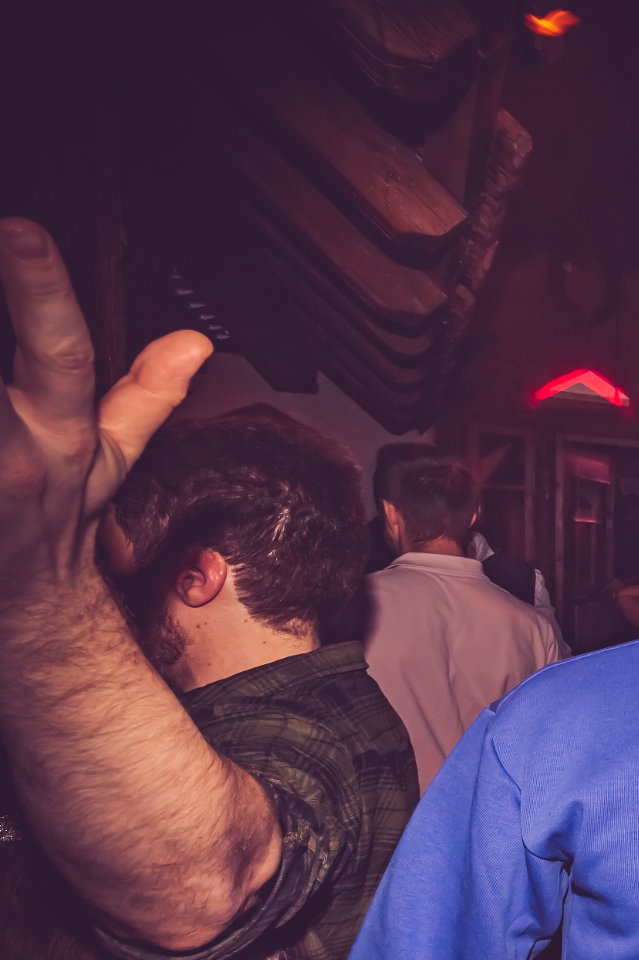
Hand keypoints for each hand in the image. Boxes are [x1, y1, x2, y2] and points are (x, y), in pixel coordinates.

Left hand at [0, 218, 210, 590]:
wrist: (22, 620)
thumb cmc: (52, 531)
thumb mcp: (108, 466)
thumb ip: (145, 398)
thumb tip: (191, 344)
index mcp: (63, 437)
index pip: (63, 353)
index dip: (42, 291)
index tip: (19, 229)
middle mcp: (13, 459)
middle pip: (9, 374)